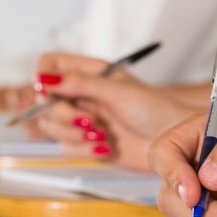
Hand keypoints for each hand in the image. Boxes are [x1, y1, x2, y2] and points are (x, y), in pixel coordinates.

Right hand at [48, 71, 193, 167]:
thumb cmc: (155, 109)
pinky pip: (67, 149)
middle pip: (42, 102)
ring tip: (102, 134)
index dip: (43, 80)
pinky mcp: (85, 144)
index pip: (47, 65)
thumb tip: (44, 79)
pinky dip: (84, 151)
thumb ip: (80, 84)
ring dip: (74, 135)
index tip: (50, 95)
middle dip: (63, 116)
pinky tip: (106, 148)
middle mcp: (80, 94)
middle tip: (90, 121)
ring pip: (50, 128)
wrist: (173, 144)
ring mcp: (80, 119)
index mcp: (88, 72)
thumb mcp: (118, 91)